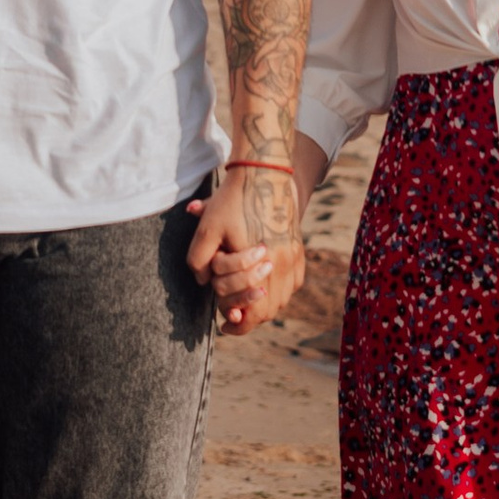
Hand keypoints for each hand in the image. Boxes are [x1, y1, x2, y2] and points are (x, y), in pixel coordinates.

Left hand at [188, 162, 304, 336]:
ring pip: (282, 300)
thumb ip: (198, 259)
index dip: (238, 325)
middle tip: (232, 316)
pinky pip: (292, 284)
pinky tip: (263, 283)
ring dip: (264, 305)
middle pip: (269, 311)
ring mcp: (294, 258)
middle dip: (250, 318)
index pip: (254, 313)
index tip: (225, 325)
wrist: (265, 173)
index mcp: (260, 263)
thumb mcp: (208, 227)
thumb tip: (202, 281)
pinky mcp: (299, 251)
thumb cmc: (233, 200)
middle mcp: (282, 264)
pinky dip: (278, 291)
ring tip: (245, 299)